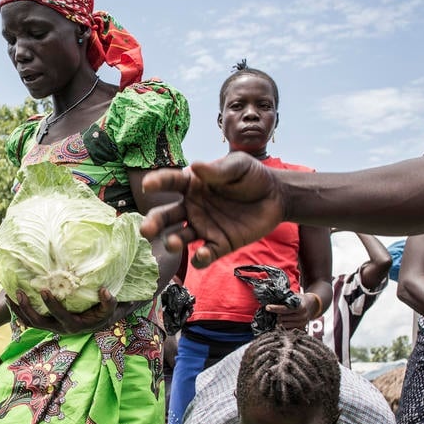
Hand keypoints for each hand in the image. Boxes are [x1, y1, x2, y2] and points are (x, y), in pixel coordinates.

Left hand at [7, 287, 123, 335]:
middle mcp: (60, 329)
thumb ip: (109, 301)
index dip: (51, 305)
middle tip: (18, 292)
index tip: (44, 290)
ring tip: (9, 296)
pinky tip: (12, 300)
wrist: (99, 320)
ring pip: (30, 323)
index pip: (60, 316)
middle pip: (38, 323)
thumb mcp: (110, 307)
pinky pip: (29, 320)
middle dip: (27, 308)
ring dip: (18, 311)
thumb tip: (104, 291)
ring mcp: (52, 327)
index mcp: (74, 325)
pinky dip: (19, 311)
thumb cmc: (104, 312)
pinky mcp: (47, 323)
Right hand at [140, 153, 284, 268]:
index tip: (147, 185)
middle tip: (146, 230)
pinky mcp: (218, 244)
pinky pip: (203, 254)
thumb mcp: (238, 165)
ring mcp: (203, 227)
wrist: (276, 197)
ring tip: (172, 243)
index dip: (157, 183)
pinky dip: (199, 257)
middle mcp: (191, 207)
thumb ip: (218, 170)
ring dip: (172, 242)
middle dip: (154, 223)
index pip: (170, 182)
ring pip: (179, 237)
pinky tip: (202, 254)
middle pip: (166, 216)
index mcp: (192, 184)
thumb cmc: (252, 176)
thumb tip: (195, 166)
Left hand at [265, 292, 319, 329]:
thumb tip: (272, 297)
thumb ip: (286, 297)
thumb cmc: (301, 299)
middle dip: (275, 314)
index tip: (267, 307)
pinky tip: (279, 321)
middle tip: (269, 311)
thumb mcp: (295, 295)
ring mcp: (301, 323)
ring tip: (275, 316)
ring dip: (278, 321)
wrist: (312, 305)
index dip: (275, 308)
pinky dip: (282, 325)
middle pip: (283, 318)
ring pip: (284, 324)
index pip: (285, 309)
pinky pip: (288, 328)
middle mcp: (302, 316)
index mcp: (301, 307)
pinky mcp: (300, 327)